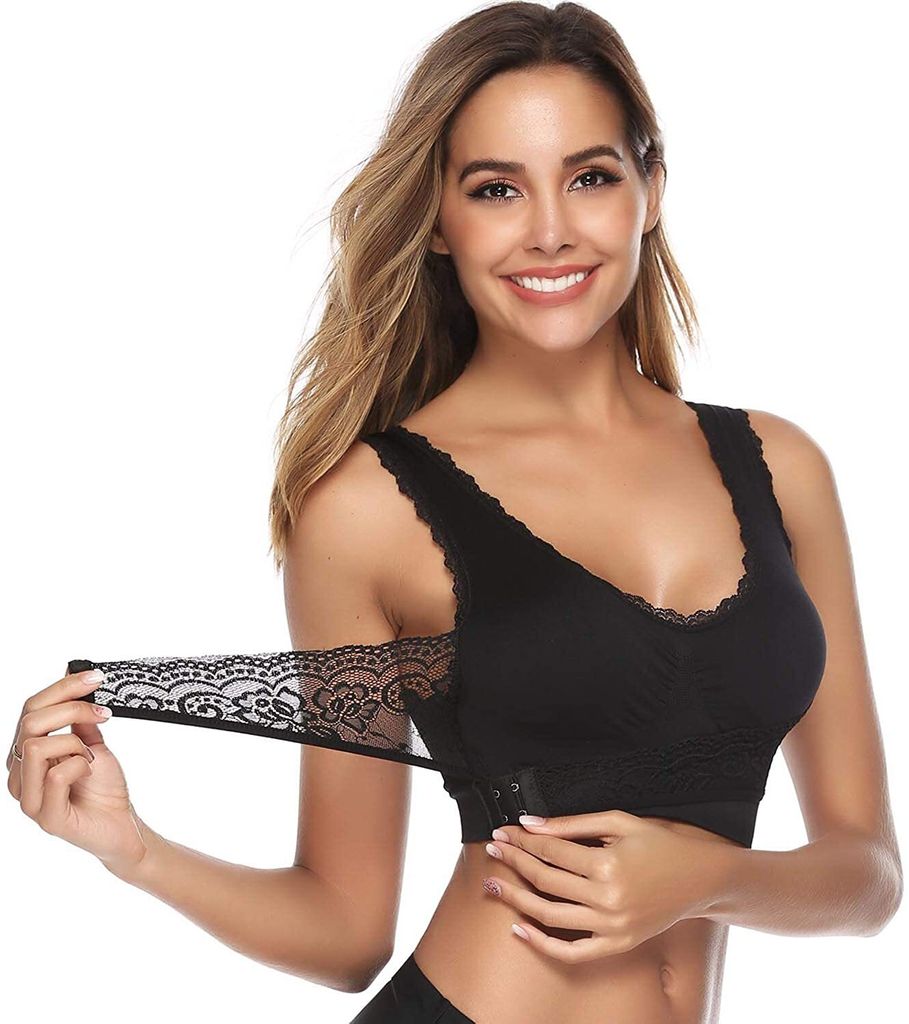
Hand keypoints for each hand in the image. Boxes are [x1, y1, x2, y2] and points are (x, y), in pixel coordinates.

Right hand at [7, 666, 149, 873]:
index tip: (94, 678)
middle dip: (71, 708)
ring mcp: (29, 798)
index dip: (62, 687)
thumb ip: (80, 719)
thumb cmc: (103, 788)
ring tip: (90, 756)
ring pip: (35, 747)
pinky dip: (80, 766)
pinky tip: (89, 773)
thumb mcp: (92, 743)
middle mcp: (20, 775)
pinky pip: (56, 776)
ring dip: (73, 743)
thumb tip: (77, 681)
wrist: (122, 825)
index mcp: (25, 755)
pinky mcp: (46, 817)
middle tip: (102, 714)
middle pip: (29, 722)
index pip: (30, 709)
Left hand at [481, 809, 727, 962]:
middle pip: (545, 880)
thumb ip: (572, 824)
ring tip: (492, 886)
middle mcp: (607, 898)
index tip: (502, 832)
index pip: (550, 851)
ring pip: (550, 916)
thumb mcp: (619, 822)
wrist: (700, 878)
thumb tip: (530, 823)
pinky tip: (519, 929)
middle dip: (513, 863)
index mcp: (607, 863)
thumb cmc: (659, 843)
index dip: (522, 840)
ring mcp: (612, 927)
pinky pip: (573, 952)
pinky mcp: (618, 945)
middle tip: (492, 850)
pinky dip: (542, 944)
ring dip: (516, 900)